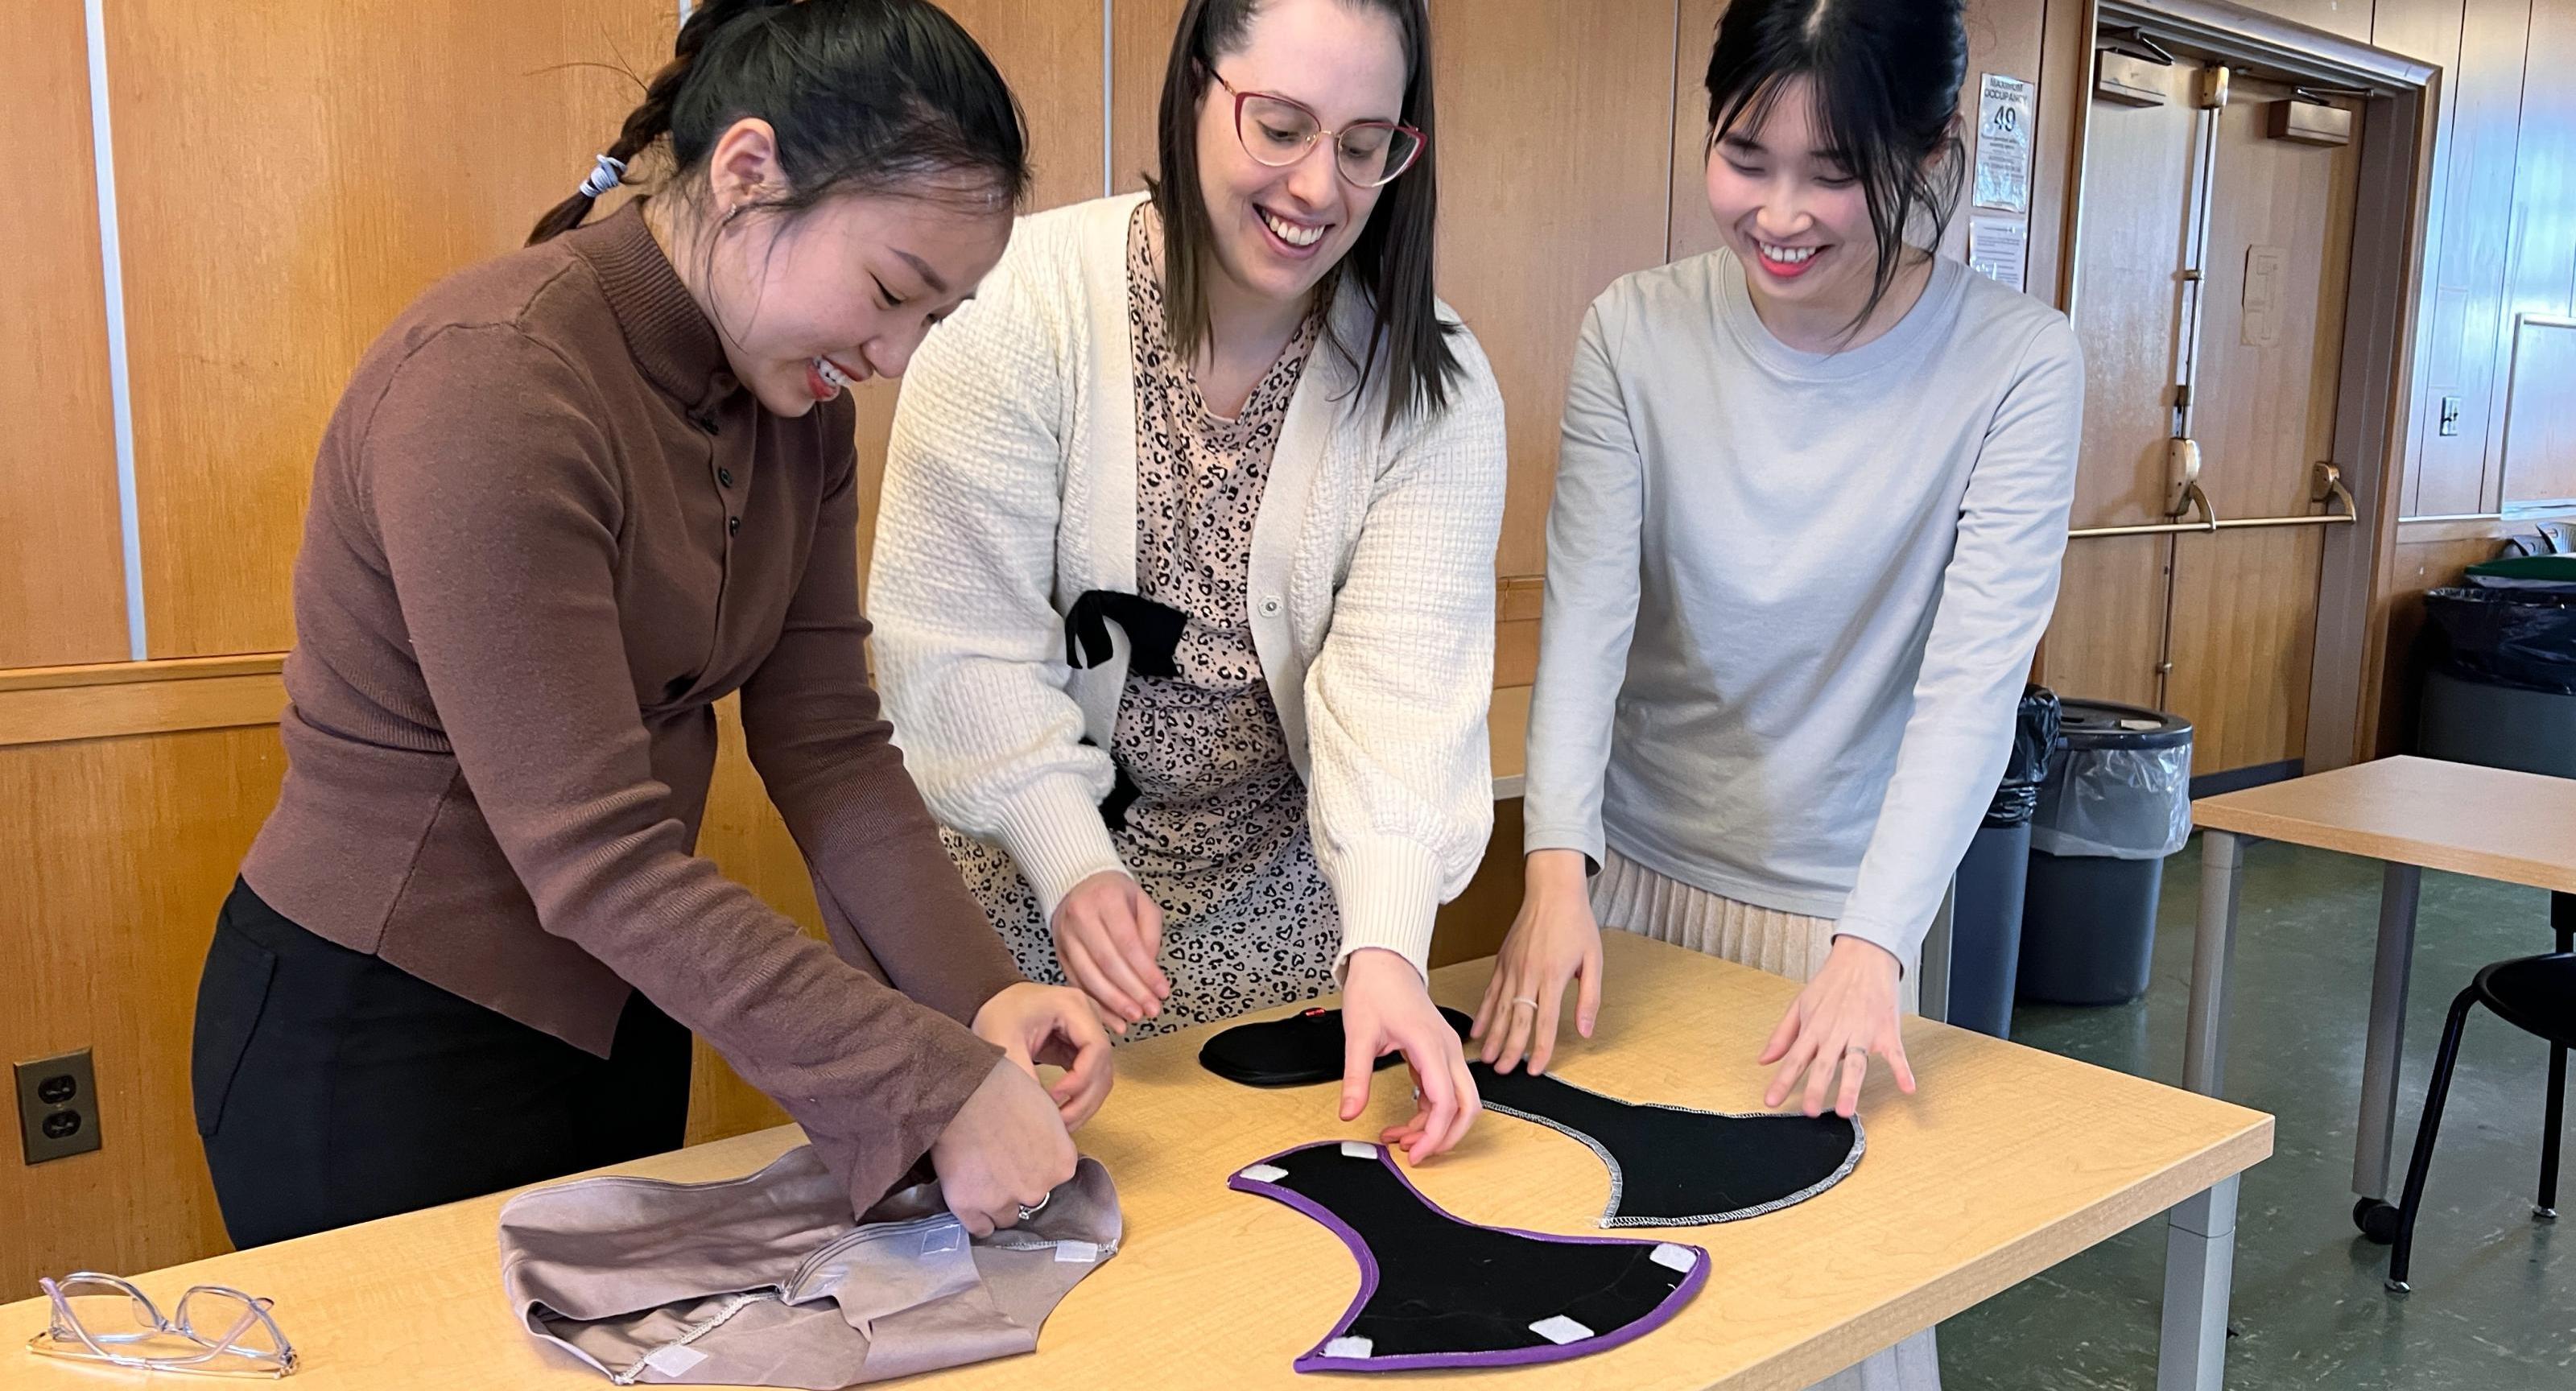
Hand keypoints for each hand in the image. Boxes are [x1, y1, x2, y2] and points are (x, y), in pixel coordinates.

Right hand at [930, 1056, 1079, 1237]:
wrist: (966, 1089)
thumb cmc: (1008, 1086)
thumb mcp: (1046, 1108)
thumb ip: (1051, 1139)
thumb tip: (1042, 1147)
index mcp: (1062, 1165)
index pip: (1052, 1177)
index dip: (1035, 1165)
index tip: (1021, 1154)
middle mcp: (1037, 1189)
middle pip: (1030, 1196)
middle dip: (1017, 1184)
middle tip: (999, 1162)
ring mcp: (1002, 1201)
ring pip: (1005, 1216)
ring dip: (997, 1203)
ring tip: (981, 1180)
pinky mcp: (969, 1206)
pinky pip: (979, 1227)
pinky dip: (977, 1218)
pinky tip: (971, 1202)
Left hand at [973, 981, 1114, 1128]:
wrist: (993, 1003)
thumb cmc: (998, 1013)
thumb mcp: (1004, 1041)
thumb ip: (1022, 1074)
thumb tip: (1039, 1113)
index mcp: (1073, 1005)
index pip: (1096, 1048)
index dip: (1081, 1079)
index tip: (1054, 1097)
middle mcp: (1088, 1016)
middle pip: (1103, 1066)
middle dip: (1083, 1100)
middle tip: (1059, 1122)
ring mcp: (1088, 1033)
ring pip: (1101, 1078)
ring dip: (1085, 1105)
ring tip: (1060, 1124)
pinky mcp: (1081, 1048)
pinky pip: (1091, 1079)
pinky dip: (1080, 1099)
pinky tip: (1063, 1114)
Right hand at [1051, 871, 1169, 1034]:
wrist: (1077, 883)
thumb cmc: (1114, 893)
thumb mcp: (1142, 903)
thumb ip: (1150, 934)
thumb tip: (1151, 971)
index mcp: (1106, 900)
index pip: (1128, 943)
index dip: (1146, 971)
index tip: (1161, 990)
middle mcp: (1082, 917)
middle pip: (1108, 963)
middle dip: (1131, 992)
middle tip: (1150, 1010)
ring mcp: (1067, 936)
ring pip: (1089, 976)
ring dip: (1112, 1003)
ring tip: (1133, 1017)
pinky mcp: (1060, 952)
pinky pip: (1077, 982)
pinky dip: (1095, 1003)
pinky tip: (1111, 1016)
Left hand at [1341, 948, 1479, 1162]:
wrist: (1385, 961)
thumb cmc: (1376, 988)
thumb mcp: (1359, 1035)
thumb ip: (1356, 1077)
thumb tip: (1349, 1112)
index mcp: (1430, 1044)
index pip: (1445, 1102)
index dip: (1433, 1135)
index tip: (1413, 1154)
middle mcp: (1448, 1050)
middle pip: (1468, 1107)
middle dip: (1446, 1137)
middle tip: (1415, 1154)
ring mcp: (1447, 1051)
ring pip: (1459, 1102)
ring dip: (1436, 1126)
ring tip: (1401, 1139)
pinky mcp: (1440, 1053)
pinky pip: (1445, 1091)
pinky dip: (1430, 1112)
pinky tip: (1406, 1121)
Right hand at [1471, 850, 1603, 1074]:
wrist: (1552, 891)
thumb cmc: (1575, 923)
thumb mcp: (1593, 960)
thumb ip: (1589, 998)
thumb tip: (1585, 1030)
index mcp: (1553, 977)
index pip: (1545, 1022)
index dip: (1540, 1049)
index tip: (1535, 1069)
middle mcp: (1528, 975)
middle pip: (1518, 1021)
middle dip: (1509, 1050)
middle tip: (1503, 1073)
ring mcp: (1512, 968)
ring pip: (1500, 1010)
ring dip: (1493, 1037)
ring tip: (1486, 1059)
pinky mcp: (1502, 961)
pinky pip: (1491, 992)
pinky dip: (1483, 1013)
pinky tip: (1478, 1029)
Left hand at [1758, 936, 1917, 1117]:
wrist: (1864, 957)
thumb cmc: (1832, 982)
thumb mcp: (1800, 1004)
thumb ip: (1783, 1034)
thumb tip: (1764, 1059)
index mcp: (1815, 1028)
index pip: (1794, 1059)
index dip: (1782, 1081)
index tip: (1770, 1101)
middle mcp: (1836, 1032)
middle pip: (1824, 1064)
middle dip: (1815, 1088)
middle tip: (1809, 1111)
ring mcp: (1862, 1032)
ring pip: (1855, 1063)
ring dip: (1850, 1087)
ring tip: (1845, 1109)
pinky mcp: (1886, 1031)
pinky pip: (1896, 1054)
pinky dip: (1903, 1070)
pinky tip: (1907, 1088)